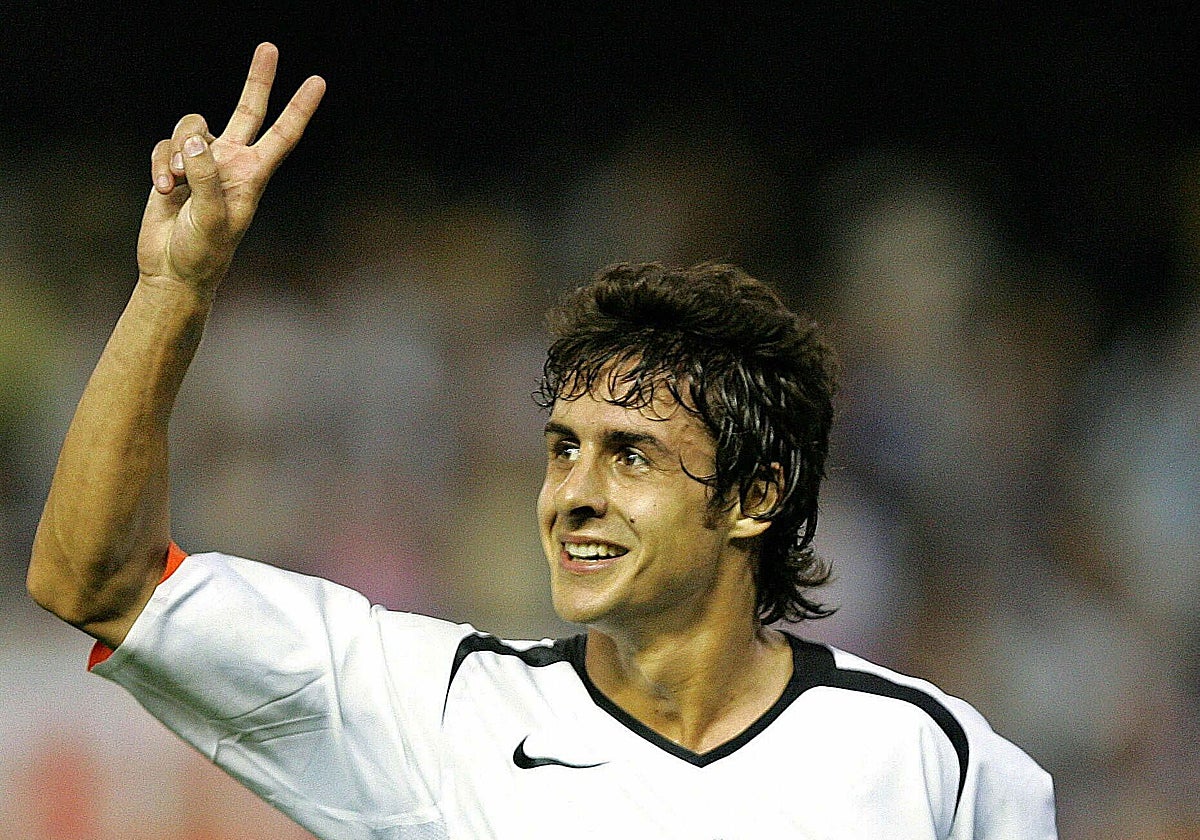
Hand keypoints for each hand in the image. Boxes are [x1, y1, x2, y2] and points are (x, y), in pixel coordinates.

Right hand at [137, 43, 324, 296]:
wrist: (172, 270)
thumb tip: (195, 140)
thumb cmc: (203, 252)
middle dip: (258, 79)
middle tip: (270, 47)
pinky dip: (161, 164)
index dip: (300, 108)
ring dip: (180, 151)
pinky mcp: (174, 166)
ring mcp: (202, 163)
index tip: (318, 81)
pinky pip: (165, 147)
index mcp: (254, 175)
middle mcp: (231, 162)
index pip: (283, 135)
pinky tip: (163, 190)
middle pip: (248, 110)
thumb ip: (207, 176)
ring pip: (192, 126)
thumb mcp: (213, 217)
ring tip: (177, 185)